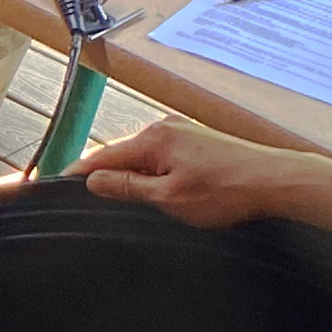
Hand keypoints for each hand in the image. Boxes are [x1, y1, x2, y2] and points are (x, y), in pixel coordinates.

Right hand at [76, 120, 298, 229]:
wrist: (276, 181)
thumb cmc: (228, 190)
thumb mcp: (169, 198)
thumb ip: (128, 188)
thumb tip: (93, 180)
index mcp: (153, 140)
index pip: (101, 157)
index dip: (77, 174)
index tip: (55, 185)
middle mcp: (164, 128)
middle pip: (120, 156)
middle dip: (104, 177)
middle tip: (86, 202)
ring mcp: (183, 133)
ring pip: (142, 158)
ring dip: (131, 177)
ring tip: (121, 201)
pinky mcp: (197, 142)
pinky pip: (161, 157)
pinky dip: (151, 174)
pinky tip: (156, 192)